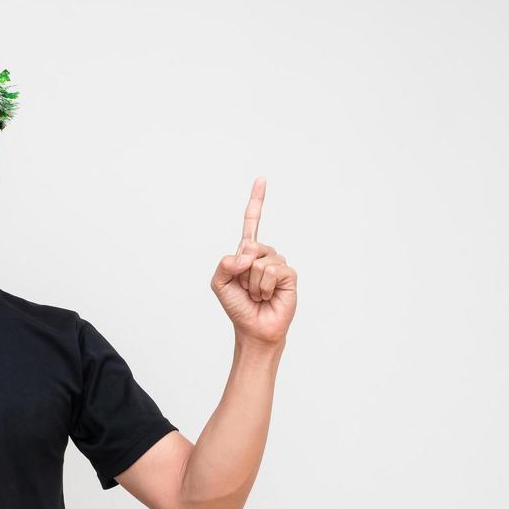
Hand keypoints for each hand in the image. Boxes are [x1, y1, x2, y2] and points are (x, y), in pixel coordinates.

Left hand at [210, 176, 297, 346]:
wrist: (253, 329)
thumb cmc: (238, 307)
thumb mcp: (219, 284)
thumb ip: (223, 264)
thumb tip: (244, 255)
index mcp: (247, 253)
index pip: (252, 222)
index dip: (257, 201)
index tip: (261, 180)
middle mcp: (264, 255)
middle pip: (249, 245)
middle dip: (241, 270)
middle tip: (246, 288)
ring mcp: (278, 264)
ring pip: (259, 262)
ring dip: (252, 283)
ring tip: (257, 295)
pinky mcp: (289, 276)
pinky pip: (272, 272)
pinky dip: (263, 287)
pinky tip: (267, 297)